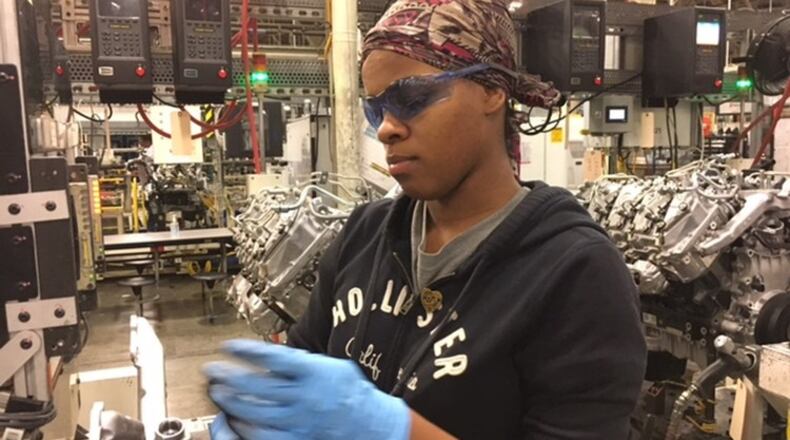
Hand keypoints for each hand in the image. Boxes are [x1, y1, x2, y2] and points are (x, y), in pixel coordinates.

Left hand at [203, 340, 410, 439]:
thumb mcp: (331, 366)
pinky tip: (234, 420)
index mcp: (313, 372)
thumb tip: (273, 355)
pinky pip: (262, 436)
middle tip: (212, 370)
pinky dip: (244, 428)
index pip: (272, 356)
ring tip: (218, 392)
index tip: (227, 346)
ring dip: (231, 401)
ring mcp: (299, 421)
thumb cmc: (349, 391)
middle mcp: (304, 396)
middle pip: (256, 385)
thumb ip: (303, 361)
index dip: (246, 350)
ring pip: (254, 412)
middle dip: (228, 375)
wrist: (370, 423)